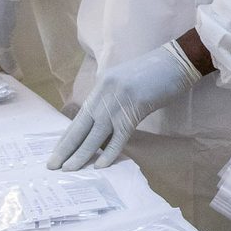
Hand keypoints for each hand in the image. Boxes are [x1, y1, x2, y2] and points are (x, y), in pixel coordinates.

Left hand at [49, 42, 200, 169]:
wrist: (177, 61)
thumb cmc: (156, 72)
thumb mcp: (126, 82)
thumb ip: (112, 99)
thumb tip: (103, 125)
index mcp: (101, 85)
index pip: (80, 117)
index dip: (68, 136)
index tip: (57, 152)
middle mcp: (105, 93)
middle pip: (81, 126)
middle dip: (66, 148)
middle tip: (52, 166)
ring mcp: (118, 101)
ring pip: (95, 134)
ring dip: (81, 154)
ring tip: (70, 169)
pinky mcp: (135, 109)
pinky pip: (119, 136)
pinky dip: (109, 152)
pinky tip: (100, 165)